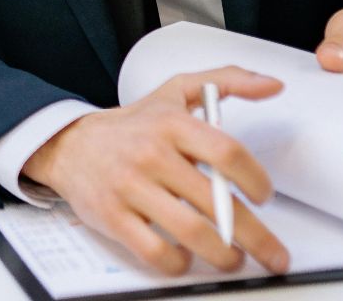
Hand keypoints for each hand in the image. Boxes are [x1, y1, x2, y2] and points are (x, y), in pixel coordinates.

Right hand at [24, 67, 290, 275]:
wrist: (69, 144)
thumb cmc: (132, 125)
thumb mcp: (176, 91)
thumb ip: (227, 80)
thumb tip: (272, 85)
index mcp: (172, 123)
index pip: (227, 152)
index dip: (256, 180)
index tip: (265, 196)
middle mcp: (151, 154)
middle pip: (216, 202)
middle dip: (256, 236)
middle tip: (272, 253)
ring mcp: (130, 187)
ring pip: (190, 232)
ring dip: (223, 255)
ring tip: (235, 259)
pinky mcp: (112, 216)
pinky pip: (154, 251)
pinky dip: (178, 262)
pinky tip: (187, 258)